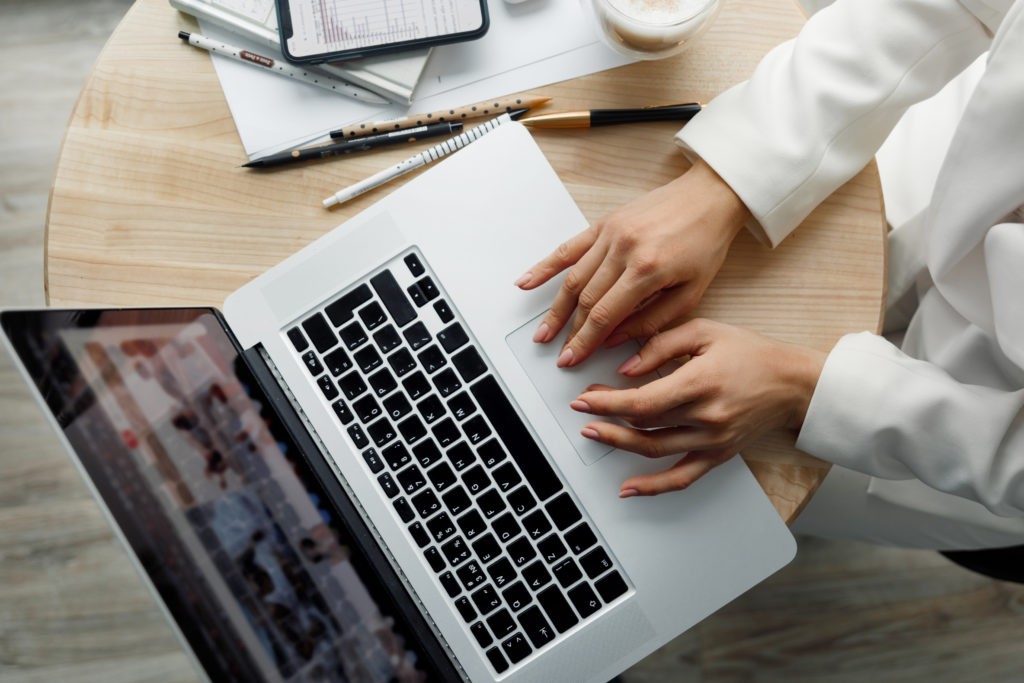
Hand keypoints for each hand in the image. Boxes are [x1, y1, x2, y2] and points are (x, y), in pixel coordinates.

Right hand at [514, 159, 750, 366]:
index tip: (573, 358)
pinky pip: (568, 248)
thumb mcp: (692, 292)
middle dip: (570, 332)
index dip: (585, 341)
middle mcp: (624, 249)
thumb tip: (617, 341)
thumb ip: (652, 320)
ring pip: (573, 278)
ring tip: (543, 332)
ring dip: (555, 309)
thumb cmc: (706, 243)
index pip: (606, 315)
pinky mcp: (604, 223)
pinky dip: (545, 266)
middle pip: (586, 300)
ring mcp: (610, 234)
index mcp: (647, 269)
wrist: (710, 197)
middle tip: (560, 354)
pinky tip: (526, 282)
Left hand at [569, 319, 825, 496]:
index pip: (642, 402)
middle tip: (582, 408)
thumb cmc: (751, 353)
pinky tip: (629, 489)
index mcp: (701, 383)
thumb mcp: (704, 331)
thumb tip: (625, 368)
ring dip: (619, 445)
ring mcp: (712, 441)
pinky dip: (653, 487)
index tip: (583, 397)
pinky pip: (681, 478)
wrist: (793, 384)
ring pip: (655, 451)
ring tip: (594, 433)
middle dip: (606, 417)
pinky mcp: (718, 455)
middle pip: (643, 426)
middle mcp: (706, 417)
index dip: (607, 403)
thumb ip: (660, 345)